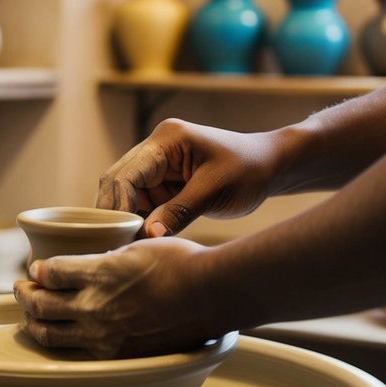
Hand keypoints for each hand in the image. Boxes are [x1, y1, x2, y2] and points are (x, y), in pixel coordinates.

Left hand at [13, 237, 223, 357]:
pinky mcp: (116, 356)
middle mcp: (94, 307)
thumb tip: (89, 264)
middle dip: (25, 295)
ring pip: (50, 334)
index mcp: (97, 274)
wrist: (210, 296)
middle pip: (40, 304)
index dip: (38, 270)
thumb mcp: (136, 247)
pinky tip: (59, 336)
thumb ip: (105, 258)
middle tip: (21, 289)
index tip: (37, 269)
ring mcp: (103, 336)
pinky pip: (76, 352)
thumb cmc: (181, 264)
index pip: (50, 272)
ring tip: (30, 315)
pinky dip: (60, 343)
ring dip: (33, 323)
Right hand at [96, 119, 280, 237]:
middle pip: (118, 182)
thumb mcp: (215, 190)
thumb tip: (146, 235)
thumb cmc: (249, 170)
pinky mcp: (164, 182)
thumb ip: (179, 212)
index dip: (118, 205)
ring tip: (129, 246)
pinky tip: (141, 240)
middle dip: (115, 213)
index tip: (119, 235)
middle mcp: (156, 149)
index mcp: (166, 140)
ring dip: (127, 219)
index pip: (126, 174)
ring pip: (126, 195)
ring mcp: (158, 165)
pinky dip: (140, 221)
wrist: (271, 165)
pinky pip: (142, 203)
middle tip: (115, 245)